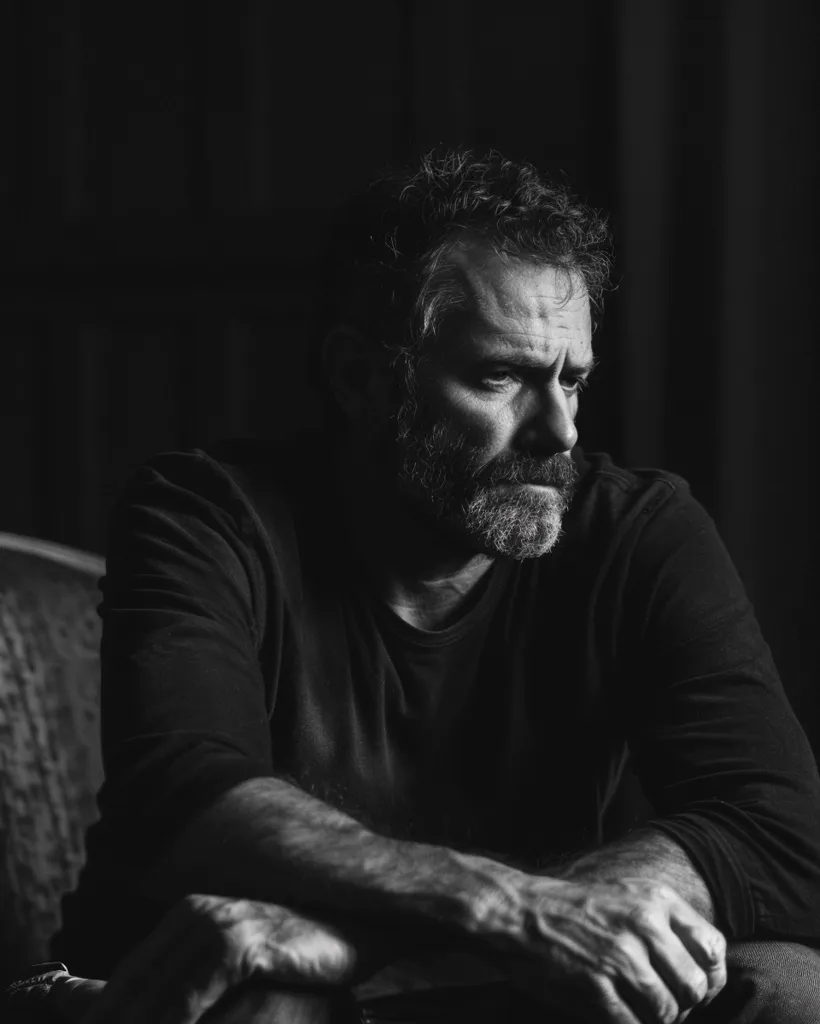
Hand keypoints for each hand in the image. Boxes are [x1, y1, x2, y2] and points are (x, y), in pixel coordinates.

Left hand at [79, 894, 361, 1023]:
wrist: (359, 921)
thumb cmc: (296, 956)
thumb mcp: (233, 967)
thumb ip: (186, 988)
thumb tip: (128, 1007)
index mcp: (185, 917)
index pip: (125, 981)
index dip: (100, 1016)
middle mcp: (193, 914)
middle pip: (132, 990)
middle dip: (114, 1022)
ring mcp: (217, 924)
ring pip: (154, 998)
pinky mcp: (240, 941)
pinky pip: (190, 997)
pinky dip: (172, 1021)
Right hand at [485, 876, 726, 1023]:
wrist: (520, 913)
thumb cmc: (576, 908)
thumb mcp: (627, 894)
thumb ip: (668, 924)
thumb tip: (706, 972)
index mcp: (655, 899)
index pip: (713, 948)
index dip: (709, 976)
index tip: (694, 987)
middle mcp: (643, 925)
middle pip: (694, 987)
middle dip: (683, 1004)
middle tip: (663, 1004)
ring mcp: (620, 957)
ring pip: (667, 1012)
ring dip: (655, 1019)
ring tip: (638, 1009)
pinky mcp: (597, 986)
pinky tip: (617, 1014)